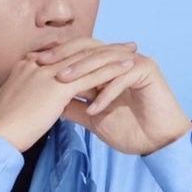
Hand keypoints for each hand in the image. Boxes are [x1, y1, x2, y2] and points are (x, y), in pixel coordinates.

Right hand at [0, 40, 137, 151]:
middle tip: (121, 43)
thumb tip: (34, 96)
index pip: (61, 53)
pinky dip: (111, 71)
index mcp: (27, 65)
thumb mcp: (14, 100)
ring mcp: (48, 73)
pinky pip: (91, 76)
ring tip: (130, 50)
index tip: (97, 49)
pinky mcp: (59, 87)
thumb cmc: (4, 123)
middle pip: (76, 51)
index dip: (82, 50)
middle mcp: (38, 63)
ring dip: (112, 54)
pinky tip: (126, 68)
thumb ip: (27, 91)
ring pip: (87, 60)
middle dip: (101, 46)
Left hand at [38, 37, 191, 154]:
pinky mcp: (147, 69)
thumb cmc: (126, 128)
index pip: (77, 52)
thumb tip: (46, 99)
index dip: (56, 56)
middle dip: (64, 56)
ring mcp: (134, 60)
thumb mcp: (91, 116)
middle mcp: (119, 57)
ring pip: (103, 60)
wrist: (157, 143)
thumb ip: (72, 104)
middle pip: (88, 48)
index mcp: (105, 63)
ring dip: (82, 72)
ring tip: (63, 83)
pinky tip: (94, 109)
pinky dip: (106, 93)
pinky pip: (122, 78)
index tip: (34, 64)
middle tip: (44, 64)